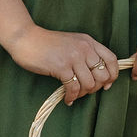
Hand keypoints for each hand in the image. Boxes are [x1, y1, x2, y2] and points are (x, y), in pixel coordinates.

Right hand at [4, 24, 121, 103]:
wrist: (24, 38)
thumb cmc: (46, 43)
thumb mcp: (71, 42)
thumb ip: (85, 53)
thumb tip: (97, 75)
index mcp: (88, 42)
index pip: (112, 60)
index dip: (112, 75)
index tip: (106, 84)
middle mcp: (84, 49)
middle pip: (103, 75)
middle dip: (96, 87)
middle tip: (85, 90)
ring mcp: (73, 57)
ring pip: (89, 84)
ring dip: (82, 94)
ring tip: (74, 94)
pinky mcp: (61, 67)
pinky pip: (73, 87)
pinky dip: (71, 96)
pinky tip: (67, 98)